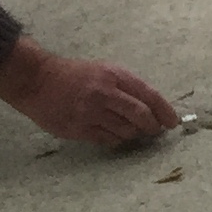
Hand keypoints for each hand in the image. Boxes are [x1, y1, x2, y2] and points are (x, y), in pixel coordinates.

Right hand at [0, 36, 181, 148]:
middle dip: (152, 126)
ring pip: (125, 130)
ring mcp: (90, 112)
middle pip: (140, 115)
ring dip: (134, 134)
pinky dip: (117, 140)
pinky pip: (106, 139)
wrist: (38, 81)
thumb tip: (151, 106)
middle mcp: (105, 93)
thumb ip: (126, 86)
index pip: (148, 95)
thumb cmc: (75, 75)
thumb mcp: (104, 71)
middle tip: (155, 131)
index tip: (173, 121)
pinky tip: (117, 136)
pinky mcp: (77, 128)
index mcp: (115, 75)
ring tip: (135, 132)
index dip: (164, 110)